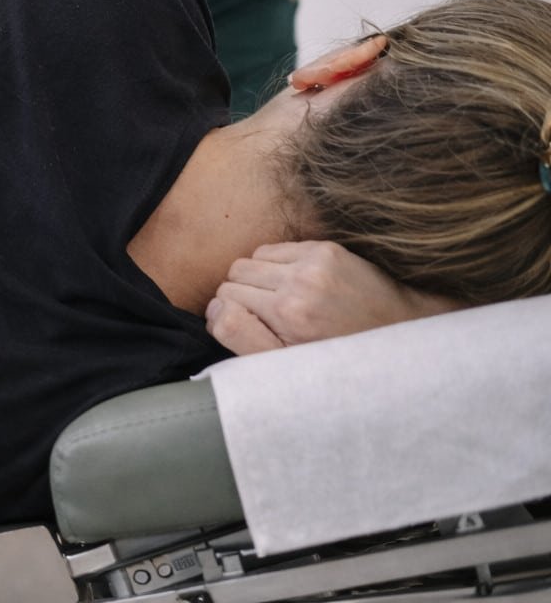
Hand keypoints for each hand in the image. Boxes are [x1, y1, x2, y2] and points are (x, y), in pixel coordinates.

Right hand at [206, 241, 461, 354]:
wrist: (401, 336)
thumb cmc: (341, 360)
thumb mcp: (287, 366)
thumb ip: (240, 337)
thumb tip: (213, 306)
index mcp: (287, 316)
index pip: (222, 300)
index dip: (230, 315)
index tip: (252, 329)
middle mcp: (300, 284)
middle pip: (233, 276)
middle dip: (242, 295)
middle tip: (268, 318)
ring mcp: (315, 263)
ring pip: (251, 259)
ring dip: (257, 278)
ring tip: (282, 301)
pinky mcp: (327, 249)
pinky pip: (275, 248)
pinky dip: (277, 265)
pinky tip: (297, 285)